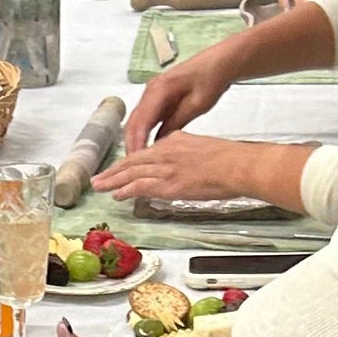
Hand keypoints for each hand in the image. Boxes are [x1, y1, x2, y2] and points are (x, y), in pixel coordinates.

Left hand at [114, 135, 303, 216]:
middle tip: (98, 178)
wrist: (239, 165)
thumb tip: (179, 164)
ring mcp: (167, 167)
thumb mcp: (203, 148)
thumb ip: (186, 153)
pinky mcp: (170, 182)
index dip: (129, 161)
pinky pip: (141, 186)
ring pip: (132, 172)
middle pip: (133, 161)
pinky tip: (117, 195)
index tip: (118, 168)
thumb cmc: (230, 160)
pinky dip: (127, 190)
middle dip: (114, 170)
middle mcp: (167, 151)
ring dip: (113, 180)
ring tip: (99, 187)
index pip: (146, 152)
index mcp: (175, 141)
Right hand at [123, 51, 234, 150]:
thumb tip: (160, 142)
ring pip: (136, 120)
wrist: (218, 64)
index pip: (140, 121)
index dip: (136, 142)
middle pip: (133, 122)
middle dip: (130, 143)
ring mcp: (152, 93)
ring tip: (136, 161)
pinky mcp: (157, 97)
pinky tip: (146, 147)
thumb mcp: (196, 106)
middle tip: (131, 165)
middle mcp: (151, 90)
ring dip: (134, 139)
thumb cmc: (210, 80)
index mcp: (159, 90)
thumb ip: (176, 123)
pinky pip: (145, 118)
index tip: (135, 160)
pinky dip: (142, 133)